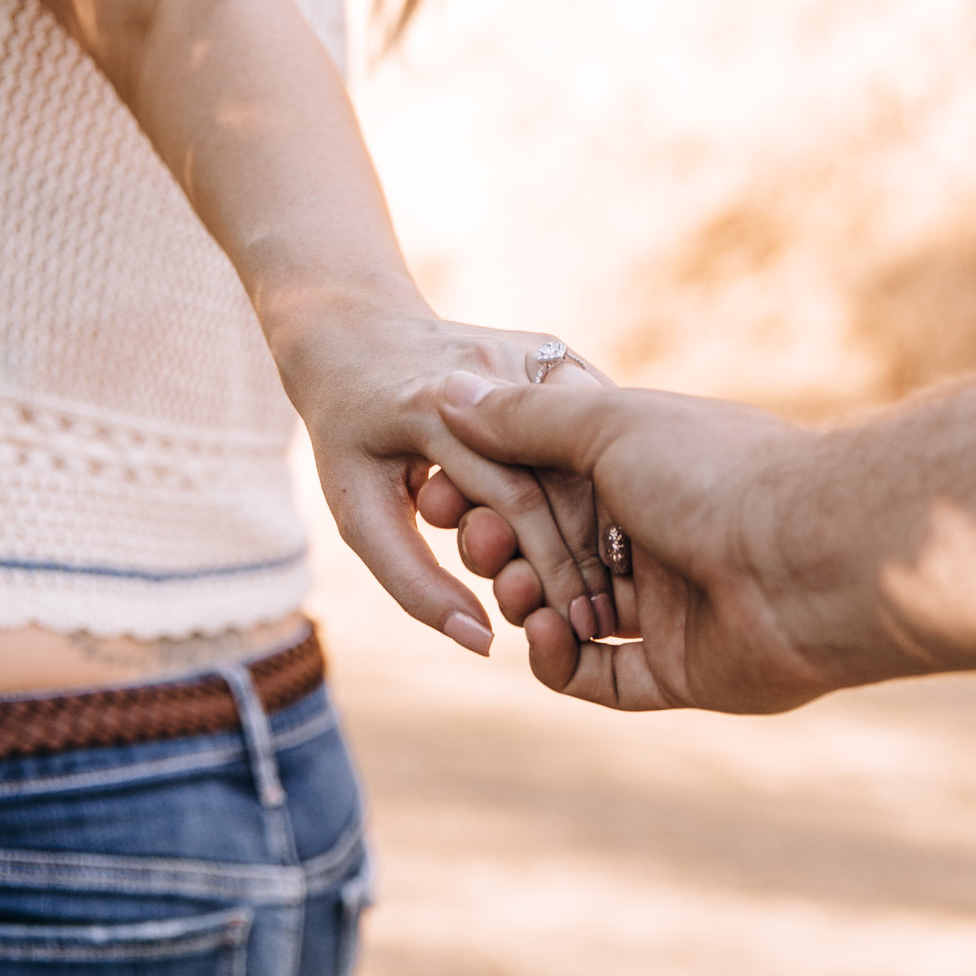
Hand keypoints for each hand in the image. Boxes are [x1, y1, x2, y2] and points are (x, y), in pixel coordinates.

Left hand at [274, 307, 619, 653]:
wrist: (354, 332)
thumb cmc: (350, 435)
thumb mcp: (360, 513)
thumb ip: (413, 582)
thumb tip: (482, 642)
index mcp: (434, 407)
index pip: (515, 500)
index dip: (552, 571)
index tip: (574, 629)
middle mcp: (487, 373)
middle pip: (565, 475)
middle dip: (591, 554)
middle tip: (608, 616)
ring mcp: (526, 351)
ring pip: (592, 445)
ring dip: (612, 514)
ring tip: (621, 579)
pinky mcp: (551, 349)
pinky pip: (595, 419)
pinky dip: (609, 474)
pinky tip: (624, 525)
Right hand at [423, 373, 846, 711]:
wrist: (807, 555)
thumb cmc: (715, 472)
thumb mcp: (608, 425)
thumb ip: (525, 418)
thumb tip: (446, 392)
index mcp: (645, 475)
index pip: (550, 490)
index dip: (496, 496)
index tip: (445, 497)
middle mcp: (657, 539)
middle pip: (554, 556)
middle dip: (505, 555)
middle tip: (475, 549)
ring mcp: (669, 607)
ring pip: (572, 616)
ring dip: (527, 606)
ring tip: (512, 592)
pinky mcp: (677, 670)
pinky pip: (599, 676)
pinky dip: (559, 661)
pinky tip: (539, 635)